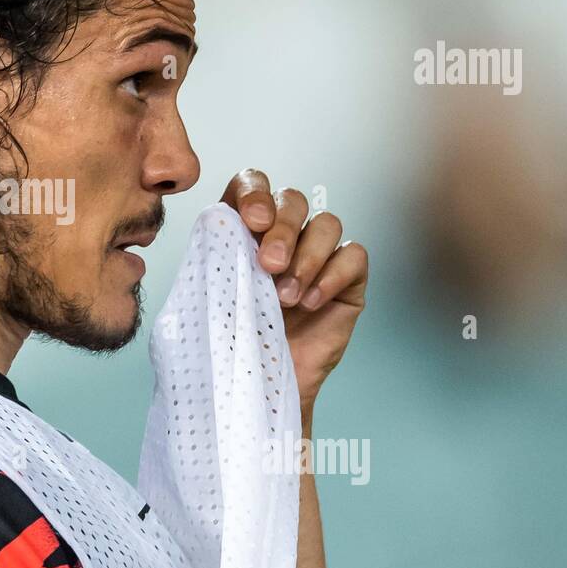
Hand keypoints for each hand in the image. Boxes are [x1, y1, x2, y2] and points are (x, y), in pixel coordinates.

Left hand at [221, 169, 367, 417]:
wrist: (260, 383)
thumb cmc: (232, 337)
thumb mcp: (212, 295)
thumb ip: (215, 257)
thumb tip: (217, 223)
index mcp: (245, 227)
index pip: (253, 184)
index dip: (255, 193)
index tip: (251, 222)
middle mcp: (285, 233)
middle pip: (293, 200)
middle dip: (282, 230)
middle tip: (268, 266)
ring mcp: (319, 254)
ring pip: (327, 223)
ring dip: (307, 256)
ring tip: (286, 297)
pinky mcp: (348, 279)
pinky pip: (354, 255)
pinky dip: (332, 274)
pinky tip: (311, 302)